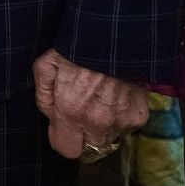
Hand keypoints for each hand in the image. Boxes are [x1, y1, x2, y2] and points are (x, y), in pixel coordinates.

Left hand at [32, 50, 148, 160]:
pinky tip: (115, 98)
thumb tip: (51, 115)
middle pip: (90, 149)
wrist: (114, 36)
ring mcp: (123, 120)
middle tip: (82, 114)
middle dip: (83, 136)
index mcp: (72, 113)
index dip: (62, 138)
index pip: (67, 150)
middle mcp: (99, 123)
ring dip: (103, 128)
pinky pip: (128, 127)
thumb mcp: (46, 67)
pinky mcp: (140, 114)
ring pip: (110, 139)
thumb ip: (44, 98)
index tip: (62, 126)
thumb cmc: (75, 48)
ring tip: (100, 102)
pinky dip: (121, 118)